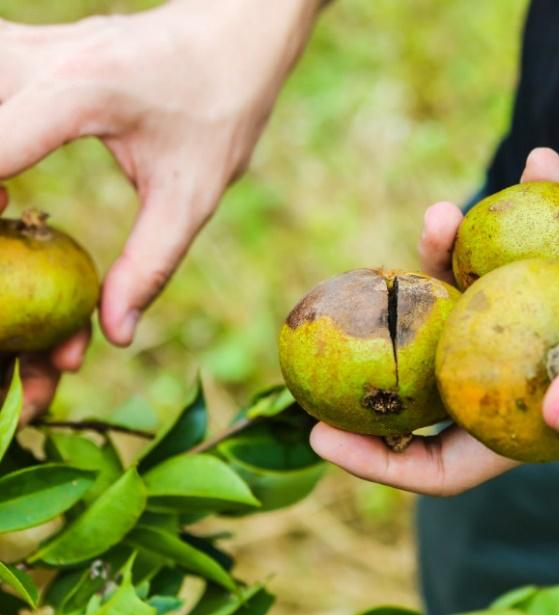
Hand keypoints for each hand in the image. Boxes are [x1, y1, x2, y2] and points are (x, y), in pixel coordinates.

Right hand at [0, 0, 320, 418]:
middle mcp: (41, 57)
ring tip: (4, 198)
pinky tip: (3, 164)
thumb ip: (150, 264)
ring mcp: (29, 42)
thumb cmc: (221, 111)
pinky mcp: (26, 43)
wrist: (235, 36)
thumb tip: (116, 334)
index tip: (0, 249)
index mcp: (80, 94)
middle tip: (7, 216)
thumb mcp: (193, 195)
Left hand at [310, 148, 558, 494]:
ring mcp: (553, 324)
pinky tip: (541, 163)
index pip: (451, 461)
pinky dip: (531, 204)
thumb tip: (555, 407)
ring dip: (450, 253)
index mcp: (549, 426)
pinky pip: (534, 242)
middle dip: (397, 331)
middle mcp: (537, 377)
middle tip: (368, 283)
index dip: (385, 459)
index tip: (320, 434)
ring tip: (444, 210)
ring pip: (476, 296)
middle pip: (445, 364)